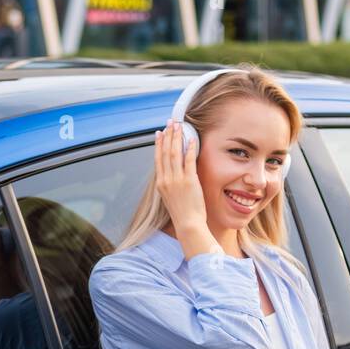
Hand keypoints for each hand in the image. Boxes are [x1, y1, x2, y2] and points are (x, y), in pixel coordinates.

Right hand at [154, 119, 211, 243]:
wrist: (188, 225)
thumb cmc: (182, 214)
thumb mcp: (170, 198)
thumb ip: (170, 184)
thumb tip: (173, 173)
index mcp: (161, 184)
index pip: (158, 159)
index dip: (158, 144)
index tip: (159, 133)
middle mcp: (166, 180)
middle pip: (165, 152)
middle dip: (168, 135)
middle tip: (170, 123)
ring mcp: (177, 180)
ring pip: (175, 153)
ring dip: (177, 138)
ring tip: (179, 126)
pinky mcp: (189, 181)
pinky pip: (189, 160)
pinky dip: (190, 148)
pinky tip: (192, 139)